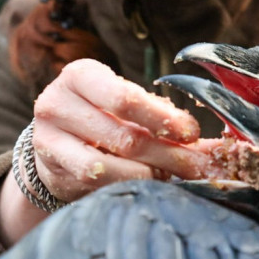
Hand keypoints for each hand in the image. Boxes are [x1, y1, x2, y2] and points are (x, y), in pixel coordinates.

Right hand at [29, 58, 211, 200]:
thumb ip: (161, 118)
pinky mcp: (48, 166)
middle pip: (123, 136)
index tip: (192, 134)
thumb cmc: (99, 114)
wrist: (53, 138)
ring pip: (106, 165)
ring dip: (148, 174)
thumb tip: (210, 147)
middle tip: (196, 167)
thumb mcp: (123, 105)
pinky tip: (145, 182)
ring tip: (170, 176)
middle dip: (167, 155)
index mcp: (80, 75)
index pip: (125, 98)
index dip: (163, 119)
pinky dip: (125, 183)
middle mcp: (57, 102)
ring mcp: (47, 136)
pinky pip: (93, 182)